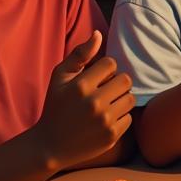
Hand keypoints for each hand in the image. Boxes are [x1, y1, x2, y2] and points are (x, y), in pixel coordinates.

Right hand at [35, 31, 134, 169]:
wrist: (50, 146)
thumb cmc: (56, 106)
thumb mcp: (59, 78)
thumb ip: (80, 54)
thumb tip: (98, 34)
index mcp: (80, 86)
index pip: (111, 63)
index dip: (104, 69)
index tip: (95, 78)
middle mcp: (94, 103)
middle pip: (125, 80)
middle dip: (116, 83)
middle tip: (104, 90)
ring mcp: (104, 121)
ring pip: (130, 98)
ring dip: (121, 99)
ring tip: (106, 104)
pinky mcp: (111, 136)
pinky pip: (129, 117)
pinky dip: (120, 117)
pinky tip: (105, 120)